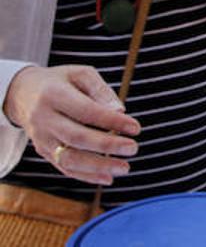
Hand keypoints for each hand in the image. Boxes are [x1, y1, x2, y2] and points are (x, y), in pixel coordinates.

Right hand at [2, 65, 139, 185]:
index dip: (112, 122)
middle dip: (107, 145)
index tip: (135, 127)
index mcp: (54, 95)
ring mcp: (41, 138)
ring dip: (98, 166)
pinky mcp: (43, 151)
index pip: (86, 112)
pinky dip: (86, 175)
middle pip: (76, 137)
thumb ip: (101, 90)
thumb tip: (120, 111)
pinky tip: (108, 178)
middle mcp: (44, 119)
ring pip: (68, 159)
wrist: (22, 93)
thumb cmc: (60, 81)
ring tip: (124, 168)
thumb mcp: (80, 74)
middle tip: (133, 148)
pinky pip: (64, 167)